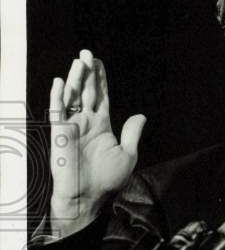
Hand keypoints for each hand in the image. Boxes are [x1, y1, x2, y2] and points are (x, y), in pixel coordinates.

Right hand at [48, 50, 145, 233]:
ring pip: (72, 97)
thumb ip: (132, 133)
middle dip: (87, 73)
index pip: (100, 96)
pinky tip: (62, 82)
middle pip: (86, 91)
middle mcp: (86, 121)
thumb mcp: (127, 154)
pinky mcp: (60, 133)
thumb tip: (140, 116)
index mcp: (101, 124)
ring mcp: (72, 126)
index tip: (99, 63)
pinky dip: (59, 97)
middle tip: (87, 53)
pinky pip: (57, 111)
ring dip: (76, 79)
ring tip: (79, 62)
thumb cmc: (107, 179)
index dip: (100, 80)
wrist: (89, 196)